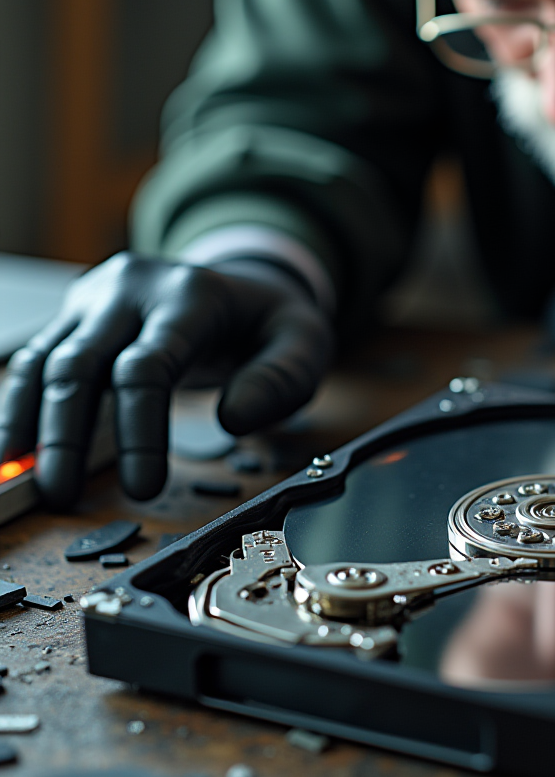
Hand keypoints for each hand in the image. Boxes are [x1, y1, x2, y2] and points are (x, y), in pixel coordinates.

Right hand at [0, 252, 333, 508]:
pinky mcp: (78, 315)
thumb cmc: (270, 322)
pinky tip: (11, 446)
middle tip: (63, 495)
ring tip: (20, 477)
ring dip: (28, 421)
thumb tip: (233, 419)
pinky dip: (21, 403)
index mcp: (190, 295)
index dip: (140, 432)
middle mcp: (132, 289)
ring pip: (45, 359)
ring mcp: (98, 298)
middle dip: (67, 434)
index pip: (148, 368)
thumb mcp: (304, 341)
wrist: (244, 280)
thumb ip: (281, 379)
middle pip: (80, 363)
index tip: (144, 489)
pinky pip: (36, 358)